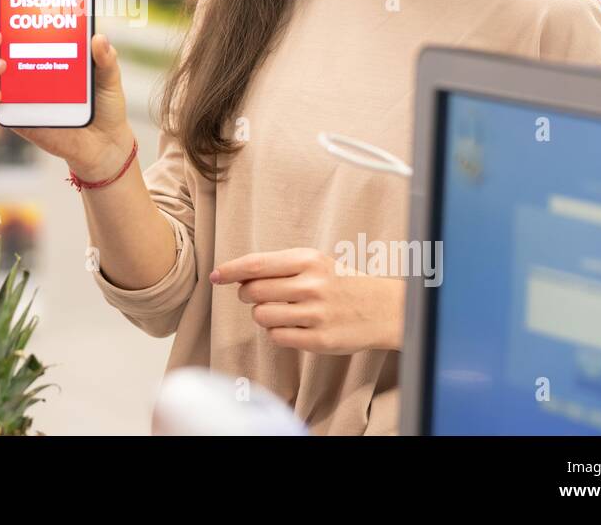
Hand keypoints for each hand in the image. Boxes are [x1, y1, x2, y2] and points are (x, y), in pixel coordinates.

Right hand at [0, 1, 133, 179]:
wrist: (104, 143)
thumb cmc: (104, 103)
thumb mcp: (109, 76)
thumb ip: (106, 58)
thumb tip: (98, 38)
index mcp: (44, 48)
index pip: (15, 25)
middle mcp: (25, 67)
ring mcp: (17, 92)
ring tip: (1, 66)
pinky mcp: (16, 116)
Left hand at [210, 248, 404, 354]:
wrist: (385, 309)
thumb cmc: (342, 283)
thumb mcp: (316, 263)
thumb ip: (280, 267)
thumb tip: (237, 277)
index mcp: (308, 260)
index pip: (256, 264)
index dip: (230, 270)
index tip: (216, 276)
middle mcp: (311, 285)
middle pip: (253, 292)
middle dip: (247, 295)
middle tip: (256, 295)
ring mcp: (316, 314)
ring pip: (261, 316)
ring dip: (263, 315)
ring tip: (281, 311)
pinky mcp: (319, 340)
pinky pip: (277, 338)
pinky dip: (277, 333)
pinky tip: (293, 326)